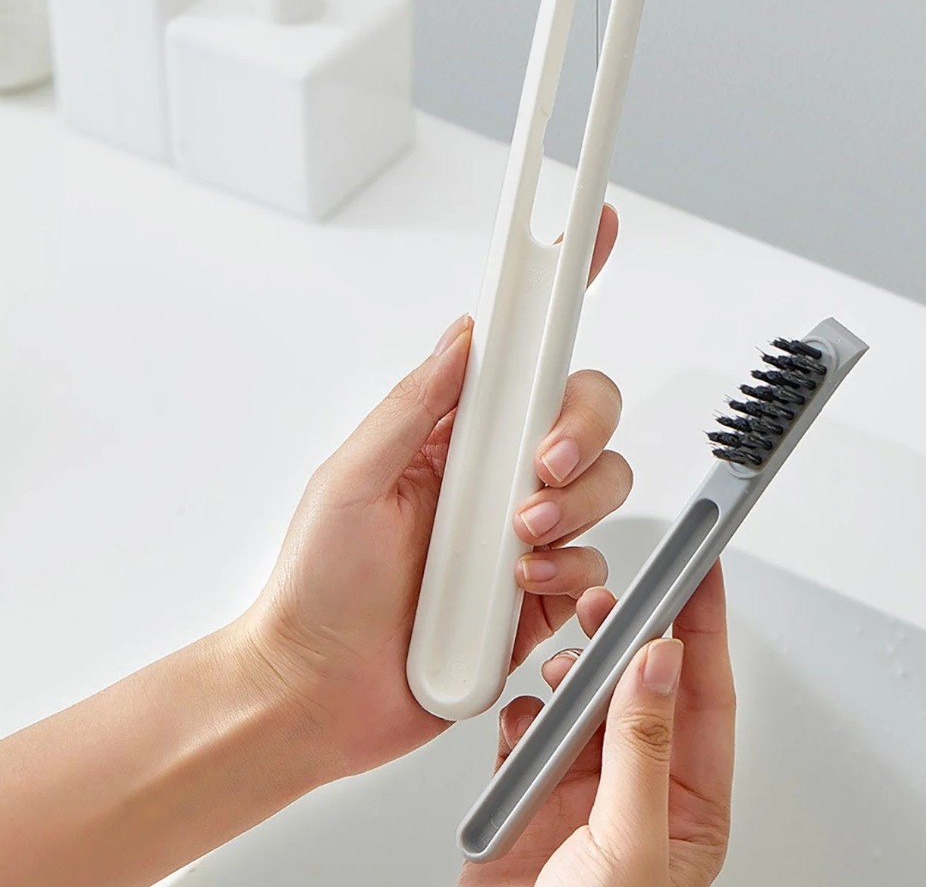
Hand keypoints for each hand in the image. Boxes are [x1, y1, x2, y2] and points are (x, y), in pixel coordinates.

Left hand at [237, 206, 628, 779]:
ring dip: (574, 507)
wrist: (317, 695)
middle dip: (580, 431)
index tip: (586, 235)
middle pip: (587, 413)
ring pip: (606, 486)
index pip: (519, 354)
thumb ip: (414, 406)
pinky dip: (569, 575)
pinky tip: (522, 589)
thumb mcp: (351, 479)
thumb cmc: (316, 588)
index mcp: (453, 435)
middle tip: (539, 464)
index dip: (557, 292)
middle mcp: (498, 474)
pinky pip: (595, 566)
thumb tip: (462, 336)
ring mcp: (526, 531)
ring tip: (516, 540)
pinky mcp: (542, 593)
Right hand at [460, 564, 734, 886]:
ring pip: (587, 696)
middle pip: (643, 682)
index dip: (702, 623)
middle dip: (627, 634)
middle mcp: (639, 786)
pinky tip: (521, 715)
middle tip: (609, 599)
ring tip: (561, 660)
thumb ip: (644, 749)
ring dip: (572, 671)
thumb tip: (662, 664)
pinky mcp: (532, 790)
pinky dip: (523, 709)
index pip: (704, 692)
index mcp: (687, 802)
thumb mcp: (628, 848)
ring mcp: (584, 787)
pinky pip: (531, 724)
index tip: (701, 566)